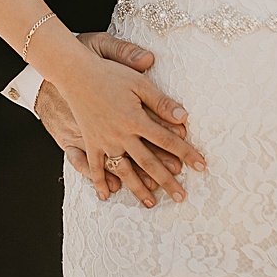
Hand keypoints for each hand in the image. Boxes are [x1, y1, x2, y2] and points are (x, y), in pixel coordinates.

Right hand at [52, 41, 206, 207]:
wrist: (75, 73)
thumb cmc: (109, 74)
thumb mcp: (139, 83)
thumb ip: (161, 102)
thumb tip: (184, 117)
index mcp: (136, 119)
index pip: (167, 140)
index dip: (186, 153)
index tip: (202, 166)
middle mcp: (121, 135)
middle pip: (149, 162)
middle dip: (167, 180)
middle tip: (182, 197)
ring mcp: (104, 141)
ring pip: (125, 170)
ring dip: (139, 188)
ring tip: (152, 203)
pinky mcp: (90, 141)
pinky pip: (95, 165)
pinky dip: (100, 181)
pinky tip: (107, 195)